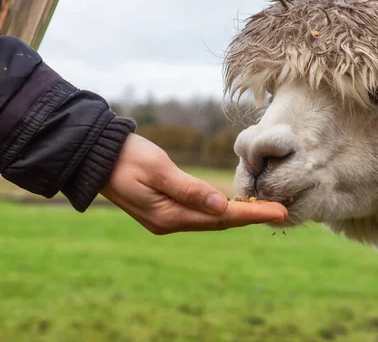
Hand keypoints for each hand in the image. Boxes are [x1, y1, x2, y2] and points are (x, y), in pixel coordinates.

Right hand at [100, 134, 287, 234]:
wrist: (96, 156)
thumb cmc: (127, 156)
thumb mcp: (158, 169)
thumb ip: (189, 189)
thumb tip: (220, 206)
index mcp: (168, 215)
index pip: (221, 217)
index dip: (252, 214)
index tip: (279, 211)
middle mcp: (169, 222)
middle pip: (219, 223)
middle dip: (251, 216)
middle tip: (281, 210)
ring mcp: (166, 219)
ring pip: (211, 220)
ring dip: (238, 215)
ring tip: (266, 208)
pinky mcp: (165, 210)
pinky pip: (200, 214)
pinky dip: (220, 210)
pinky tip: (235, 205)